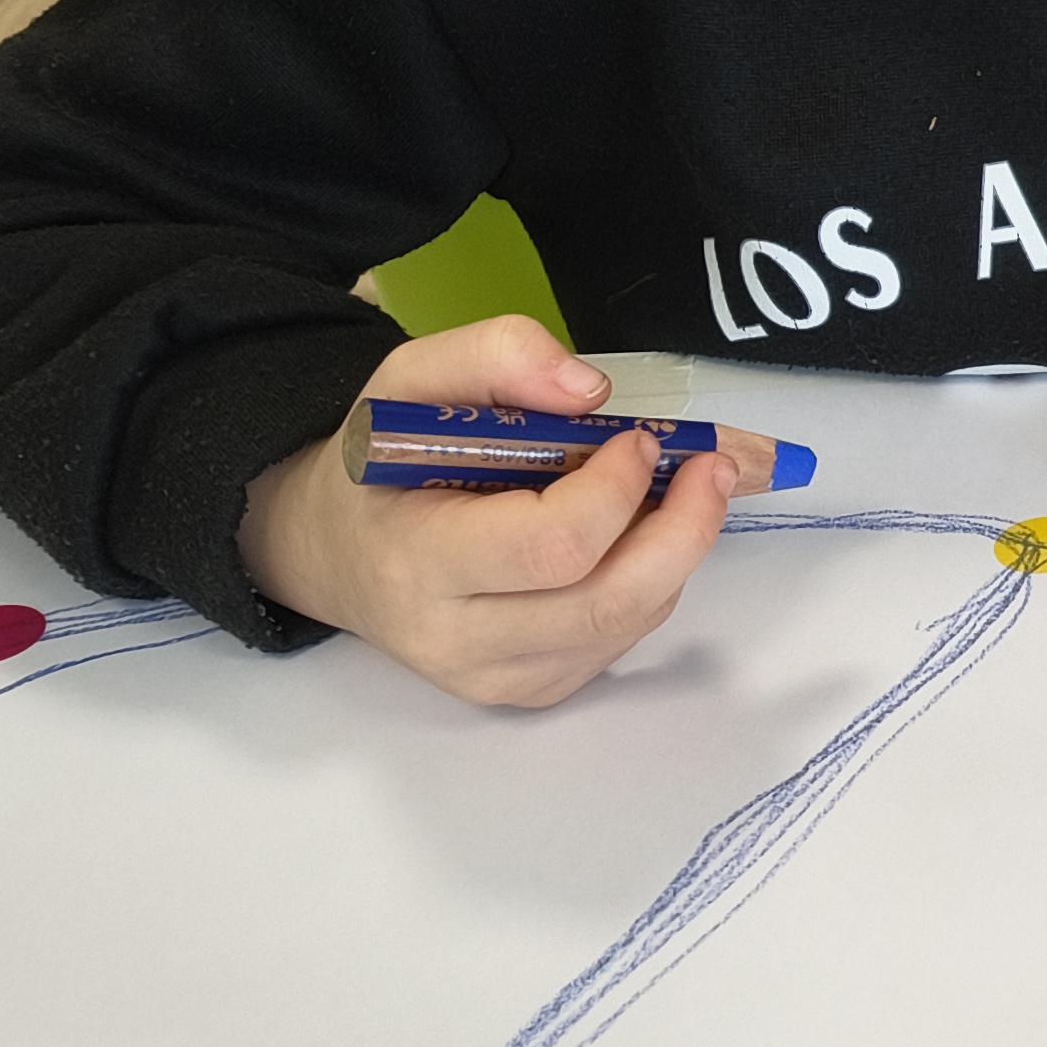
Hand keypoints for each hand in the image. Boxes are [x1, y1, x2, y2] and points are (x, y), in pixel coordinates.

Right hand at [236, 316, 736, 707]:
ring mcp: (496, 676)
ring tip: (686, 490)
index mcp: (415, 561)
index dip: (612, 492)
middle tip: (710, 466)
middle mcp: (454, 638)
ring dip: (676, 552)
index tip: (635, 440)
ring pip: (626, 623)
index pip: (546, 547)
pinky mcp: (531, 690)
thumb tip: (589, 389)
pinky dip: (650, 583)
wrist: (335, 554)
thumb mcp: (410, 380)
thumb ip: (494, 355)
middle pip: (605, 601)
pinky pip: (620, 641)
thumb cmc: (381, 466)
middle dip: (681, 528)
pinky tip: (636, 536)